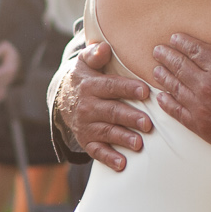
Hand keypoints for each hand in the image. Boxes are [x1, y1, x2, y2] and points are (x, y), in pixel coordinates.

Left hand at [0, 39, 19, 104]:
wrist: (15, 57)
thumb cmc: (8, 51)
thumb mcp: (4, 47)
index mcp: (10, 67)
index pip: (2, 73)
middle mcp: (9, 77)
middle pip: (0, 83)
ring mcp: (7, 82)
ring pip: (0, 90)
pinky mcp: (4, 86)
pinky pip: (2, 95)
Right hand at [57, 40, 152, 170]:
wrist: (63, 99)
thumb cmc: (85, 78)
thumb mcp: (85, 63)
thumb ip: (95, 54)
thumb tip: (103, 47)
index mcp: (90, 86)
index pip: (111, 87)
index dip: (128, 88)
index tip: (144, 91)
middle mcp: (87, 107)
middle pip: (111, 112)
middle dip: (130, 118)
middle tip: (147, 123)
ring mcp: (87, 125)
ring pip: (106, 132)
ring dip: (123, 138)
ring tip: (138, 144)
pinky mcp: (87, 140)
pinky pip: (97, 151)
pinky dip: (109, 158)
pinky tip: (122, 163)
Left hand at [151, 14, 210, 176]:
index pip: (195, 50)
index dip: (182, 43)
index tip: (173, 38)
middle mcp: (207, 85)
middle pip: (180, 66)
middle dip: (167, 56)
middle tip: (157, 51)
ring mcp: (201, 107)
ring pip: (175, 87)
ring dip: (163, 77)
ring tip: (155, 69)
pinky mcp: (200, 126)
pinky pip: (177, 112)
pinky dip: (166, 104)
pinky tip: (161, 98)